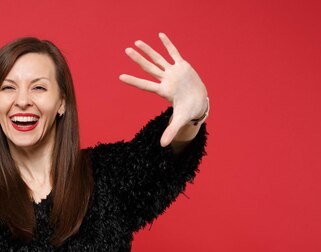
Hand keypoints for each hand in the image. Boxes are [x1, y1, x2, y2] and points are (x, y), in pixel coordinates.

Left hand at [119, 32, 207, 146]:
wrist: (200, 103)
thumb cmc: (188, 112)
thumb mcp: (180, 120)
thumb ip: (171, 131)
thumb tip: (162, 146)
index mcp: (163, 91)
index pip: (145, 85)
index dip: (134, 81)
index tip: (120, 77)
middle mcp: (165, 80)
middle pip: (149, 68)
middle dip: (138, 59)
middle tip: (126, 50)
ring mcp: (173, 72)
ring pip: (158, 58)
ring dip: (149, 50)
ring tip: (137, 42)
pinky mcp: (183, 66)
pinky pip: (174, 53)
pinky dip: (168, 44)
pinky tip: (160, 35)